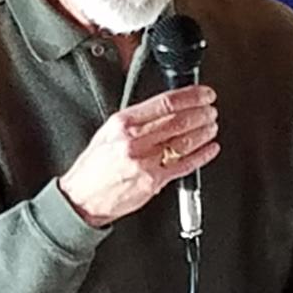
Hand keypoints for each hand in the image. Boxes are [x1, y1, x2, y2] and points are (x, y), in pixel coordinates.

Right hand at [57, 84, 218, 227]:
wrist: (82, 198)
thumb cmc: (93, 167)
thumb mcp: (107, 132)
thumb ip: (134, 120)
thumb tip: (164, 108)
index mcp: (122, 123)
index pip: (165, 103)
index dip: (191, 96)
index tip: (203, 94)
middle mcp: (133, 141)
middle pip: (178, 120)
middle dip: (201, 112)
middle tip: (211, 109)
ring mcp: (144, 162)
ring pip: (184, 141)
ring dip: (204, 131)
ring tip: (211, 126)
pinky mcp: (153, 182)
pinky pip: (184, 166)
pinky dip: (202, 156)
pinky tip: (209, 149)